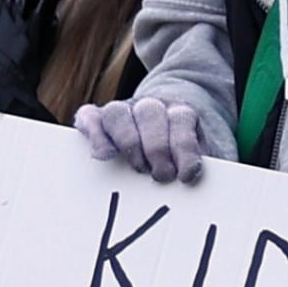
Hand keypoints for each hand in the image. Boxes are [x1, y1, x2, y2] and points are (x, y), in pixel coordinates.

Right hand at [74, 94, 208, 184]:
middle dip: (156, 148)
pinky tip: (105, 156)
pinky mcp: (96, 118)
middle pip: (149, 112)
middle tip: (161, 177)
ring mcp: (122, 109)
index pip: (181, 119)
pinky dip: (96, 135)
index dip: (184, 149)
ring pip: (118, 112)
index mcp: (180, 111)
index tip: (186, 176)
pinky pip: (90, 117)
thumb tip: (196, 181)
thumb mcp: (196, 160)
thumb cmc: (180, 159)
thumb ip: (198, 166)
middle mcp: (150, 105)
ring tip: (139, 170)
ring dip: (128, 143)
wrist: (159, 137)